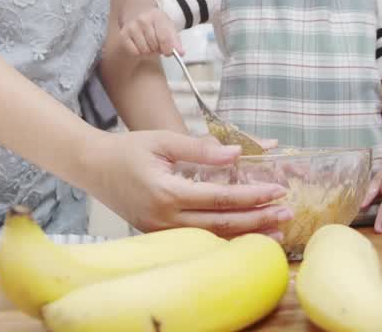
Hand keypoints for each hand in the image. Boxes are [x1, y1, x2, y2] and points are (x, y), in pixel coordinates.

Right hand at [82, 130, 290, 237]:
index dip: (251, 195)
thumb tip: (236, 154)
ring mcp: (160, 231)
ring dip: (246, 234)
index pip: (219, 198)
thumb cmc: (128, 150)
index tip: (277, 189)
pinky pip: (198, 240)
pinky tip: (244, 235)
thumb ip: (200, 148)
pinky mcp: (158, 235)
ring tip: (275, 232)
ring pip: (212, 238)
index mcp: (166, 192)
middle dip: (258, 219)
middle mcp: (164, 218)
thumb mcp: (163, 140)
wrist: (94, 168)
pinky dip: (224, 238)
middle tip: (286, 213)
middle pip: (221, 224)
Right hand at [118, 6, 181, 57]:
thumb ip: (175, 40)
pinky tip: (140, 45)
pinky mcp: (123, 35)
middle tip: (158, 44)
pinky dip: (139, 53)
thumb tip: (180, 53)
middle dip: (158, 49)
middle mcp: (143, 20)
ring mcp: (131, 27)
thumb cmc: (155, 22)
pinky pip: (134, 52)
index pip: (164, 37)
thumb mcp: (168, 26)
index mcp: (157, 16)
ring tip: (149, 44)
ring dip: (149, 52)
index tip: (169, 52)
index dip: (168, 49)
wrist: (136, 11)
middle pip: (154, 46)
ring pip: (144, 51)